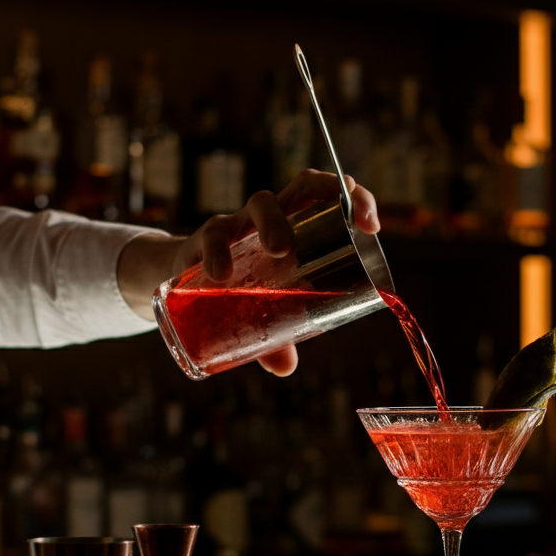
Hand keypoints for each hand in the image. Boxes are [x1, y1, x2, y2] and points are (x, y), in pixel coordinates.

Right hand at [116, 169, 379, 375]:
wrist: (185, 279)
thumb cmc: (241, 290)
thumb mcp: (264, 314)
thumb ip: (277, 337)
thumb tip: (284, 368)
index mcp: (298, 229)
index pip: (332, 199)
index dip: (355, 199)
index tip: (370, 223)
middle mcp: (273, 218)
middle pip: (302, 187)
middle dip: (320, 198)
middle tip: (340, 232)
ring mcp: (242, 224)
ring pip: (260, 203)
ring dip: (272, 224)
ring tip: (277, 252)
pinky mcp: (206, 237)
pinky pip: (213, 236)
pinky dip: (217, 253)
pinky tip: (218, 275)